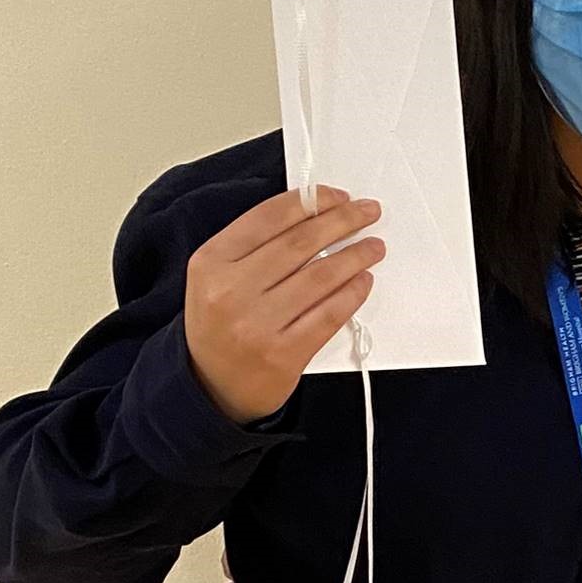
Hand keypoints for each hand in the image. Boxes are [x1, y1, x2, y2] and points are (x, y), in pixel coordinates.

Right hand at [183, 186, 382, 425]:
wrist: (208, 386)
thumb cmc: (220, 323)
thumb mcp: (218, 275)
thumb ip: (256, 244)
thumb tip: (316, 212)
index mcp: (211, 262)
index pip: (270, 217)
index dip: (312, 202)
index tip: (339, 196)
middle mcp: (231, 291)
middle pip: (300, 243)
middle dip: (342, 221)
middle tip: (368, 212)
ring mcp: (257, 325)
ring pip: (320, 277)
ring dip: (355, 256)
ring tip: (373, 247)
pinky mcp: (283, 355)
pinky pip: (329, 314)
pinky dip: (352, 293)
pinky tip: (363, 281)